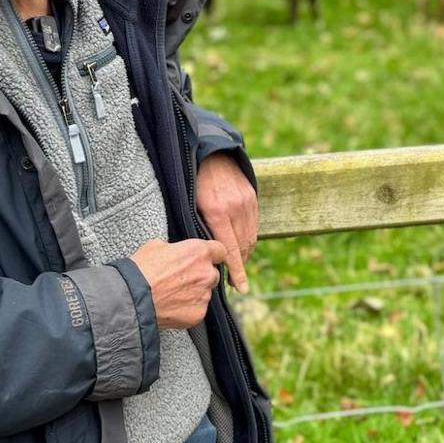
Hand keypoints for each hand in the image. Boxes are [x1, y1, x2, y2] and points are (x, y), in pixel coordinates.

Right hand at [130, 238, 227, 328]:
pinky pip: (198, 308)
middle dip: (200, 276)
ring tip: (173, 295)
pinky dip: (188, 308)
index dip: (212, 254)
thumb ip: (175, 248)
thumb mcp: (155, 246)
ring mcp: (204, 295)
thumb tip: (176, 251)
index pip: (220, 250)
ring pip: (205, 292)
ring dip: (194, 293)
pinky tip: (172, 306)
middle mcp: (206, 273)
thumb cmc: (140, 271)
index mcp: (199, 252)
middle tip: (181, 280)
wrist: (131, 300)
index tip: (207, 259)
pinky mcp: (198, 313)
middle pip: (212, 273)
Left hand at [196, 154, 258, 292]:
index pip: (230, 251)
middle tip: (233, 280)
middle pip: (242, 247)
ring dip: (244, 253)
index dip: (237, 272)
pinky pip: (254, 224)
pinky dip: (248, 237)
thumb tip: (204, 256)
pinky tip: (241, 243)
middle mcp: (235, 208)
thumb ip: (199, 229)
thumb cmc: (192, 183)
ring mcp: (246, 202)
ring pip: (250, 237)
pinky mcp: (252, 196)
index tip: (241, 289)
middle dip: (239, 265)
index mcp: (216, 212)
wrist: (209, 153)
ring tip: (237, 263)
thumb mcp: (189, 206)